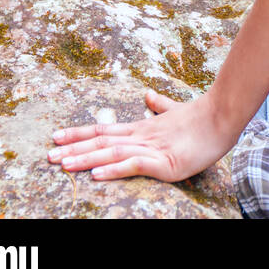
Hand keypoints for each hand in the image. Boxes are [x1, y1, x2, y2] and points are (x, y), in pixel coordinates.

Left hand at [48, 89, 234, 183]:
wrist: (221, 117)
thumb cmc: (200, 117)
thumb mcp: (175, 112)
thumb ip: (160, 106)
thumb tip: (148, 95)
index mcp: (140, 128)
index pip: (103, 130)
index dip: (79, 134)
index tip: (57, 138)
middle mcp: (140, 136)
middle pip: (100, 142)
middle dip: (73, 149)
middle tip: (48, 156)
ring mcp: (150, 148)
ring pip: (111, 153)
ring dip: (86, 159)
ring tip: (64, 164)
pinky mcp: (163, 162)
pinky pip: (133, 165)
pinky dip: (113, 169)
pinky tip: (96, 174)